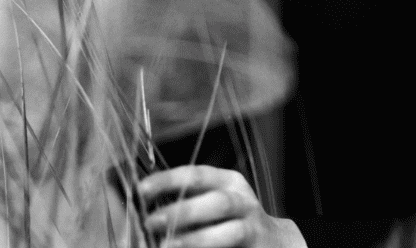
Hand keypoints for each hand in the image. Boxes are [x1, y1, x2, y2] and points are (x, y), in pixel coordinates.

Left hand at [139, 165, 306, 247]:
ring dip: (196, 239)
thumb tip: (145, 211)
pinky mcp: (256, 246)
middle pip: (216, 201)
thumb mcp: (213, 205)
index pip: (198, 175)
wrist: (272, 243)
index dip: (170, 180)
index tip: (142, 189)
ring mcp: (253, 225)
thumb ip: (188, 204)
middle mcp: (243, 200)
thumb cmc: (231, 222)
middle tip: (151, 222)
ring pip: (229, 231)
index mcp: (228, 182)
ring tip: (167, 245)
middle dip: (182, 211)